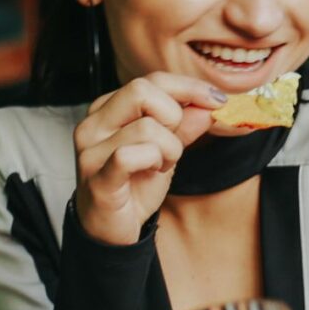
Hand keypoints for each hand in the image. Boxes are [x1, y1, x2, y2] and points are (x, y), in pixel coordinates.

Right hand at [72, 73, 222, 245]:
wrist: (112, 229)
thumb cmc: (134, 185)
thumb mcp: (167, 148)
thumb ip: (186, 124)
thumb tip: (209, 103)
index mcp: (109, 108)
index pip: (152, 80)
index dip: (190, 87)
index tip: (217, 100)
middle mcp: (94, 123)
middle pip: (142, 89)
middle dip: (174, 116)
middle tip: (174, 143)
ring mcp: (91, 149)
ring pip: (146, 127)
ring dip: (169, 149)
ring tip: (160, 165)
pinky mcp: (96, 176)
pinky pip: (131, 155)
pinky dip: (153, 162)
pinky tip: (151, 173)